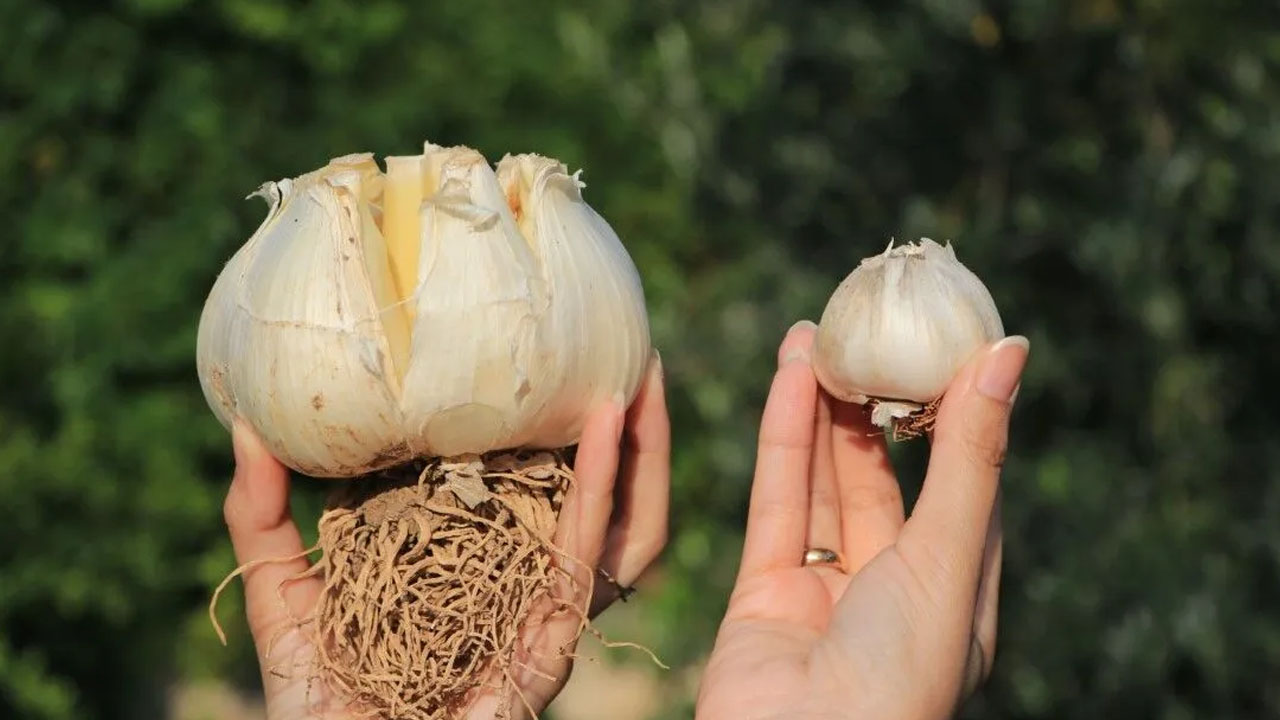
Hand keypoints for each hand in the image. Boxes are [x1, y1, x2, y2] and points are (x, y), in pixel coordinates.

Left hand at [220, 353, 668, 719]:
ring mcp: (535, 606)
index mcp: (459, 562)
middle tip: (622, 345)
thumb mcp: (283, 594)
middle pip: (570, 489)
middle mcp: (508, 578)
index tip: (542, 349)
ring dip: (624, 439)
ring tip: (636, 365)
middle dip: (606, 423)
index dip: (533, 420)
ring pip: (595, 510)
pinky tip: (609, 424)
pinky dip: (601, 486)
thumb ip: (264, 518)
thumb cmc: (316, 701)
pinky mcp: (551, 635)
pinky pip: (583, 551)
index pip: (506, 479)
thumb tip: (243, 426)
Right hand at [697, 322, 1027, 719]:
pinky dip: (782, 439)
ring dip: (819, 410)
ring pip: (824, 483)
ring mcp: (827, 593)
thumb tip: (1009, 351)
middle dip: (874, 404)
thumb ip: (969, 454)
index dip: (953, 413)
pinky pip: (777, 503)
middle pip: (885, 478)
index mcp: (958, 594)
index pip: (961, 483)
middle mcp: (894, 590)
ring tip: (814, 333)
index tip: (943, 342)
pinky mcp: (765, 593)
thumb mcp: (948, 555)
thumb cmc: (899, 675)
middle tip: (865, 328)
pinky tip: (789, 376)